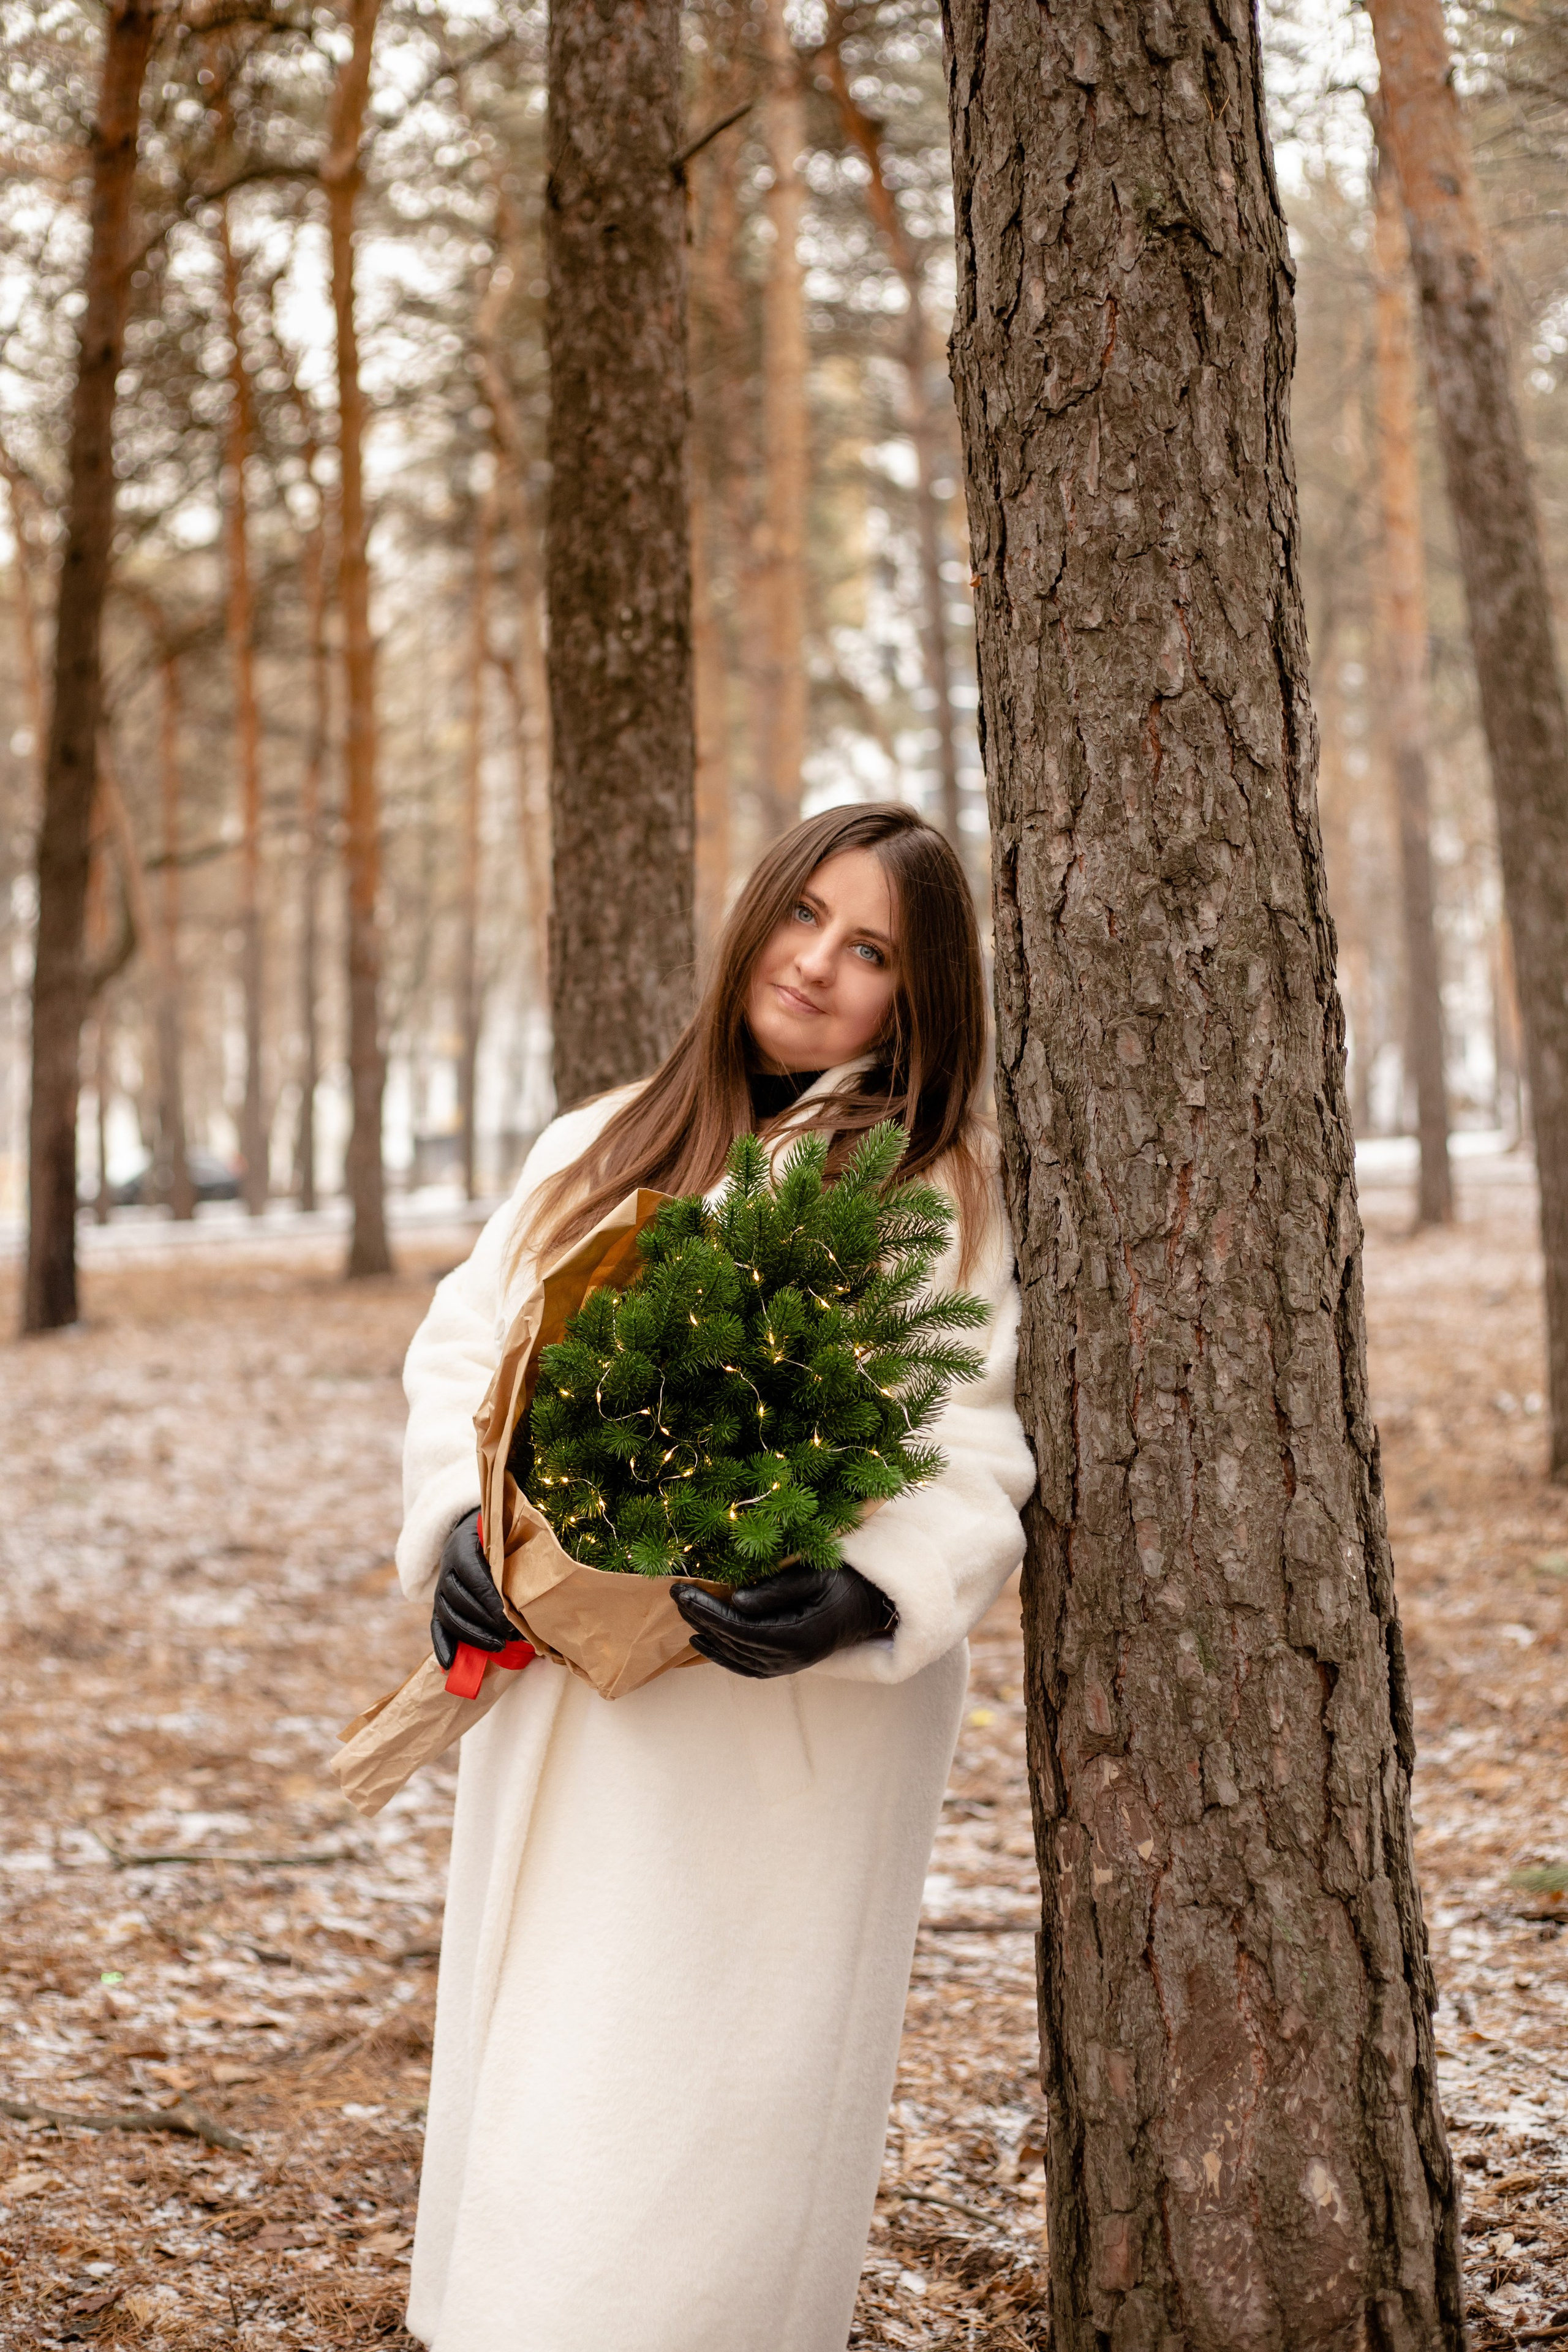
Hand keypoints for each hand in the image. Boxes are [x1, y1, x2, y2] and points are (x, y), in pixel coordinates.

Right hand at [431, 1508, 514, 1669]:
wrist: (468, 1535)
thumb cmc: (496, 1539)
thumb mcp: (503, 1539)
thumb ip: (513, 1555)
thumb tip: (538, 1580)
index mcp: (462, 1549)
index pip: (473, 1575)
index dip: (489, 1597)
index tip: (508, 1616)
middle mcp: (447, 1570)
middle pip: (460, 1599)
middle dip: (485, 1620)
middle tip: (510, 1634)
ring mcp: (441, 1590)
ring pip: (449, 1616)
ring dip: (472, 1635)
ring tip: (498, 1646)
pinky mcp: (438, 1606)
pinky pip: (436, 1628)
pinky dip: (442, 1647)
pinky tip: (450, 1665)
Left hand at [671, 1563, 896, 1679]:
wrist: (871, 1605)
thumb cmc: (845, 1581)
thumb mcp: (814, 1575)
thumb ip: (776, 1590)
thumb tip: (735, 1600)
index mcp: (799, 1635)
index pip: (741, 1628)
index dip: (710, 1612)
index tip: (684, 1592)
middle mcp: (791, 1658)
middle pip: (733, 1643)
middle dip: (701, 1619)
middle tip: (675, 1595)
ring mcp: (788, 1666)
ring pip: (736, 1657)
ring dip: (707, 1635)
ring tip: (684, 1612)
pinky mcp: (785, 1665)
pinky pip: (746, 1666)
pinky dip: (721, 1656)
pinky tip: (701, 1642)